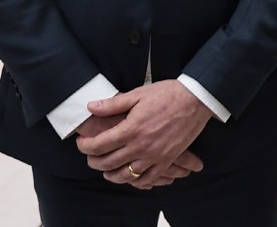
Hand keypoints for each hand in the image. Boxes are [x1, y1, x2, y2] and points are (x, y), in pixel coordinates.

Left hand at [75, 80, 211, 187]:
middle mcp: (141, 146)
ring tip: (106, 170)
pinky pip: (148, 179)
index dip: (85, 146)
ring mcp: (155, 155)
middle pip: (108, 163)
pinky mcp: (167, 159)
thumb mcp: (138, 94)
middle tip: (90, 156)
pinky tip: (130, 176)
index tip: (81, 142)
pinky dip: (136, 182)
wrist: (195, 99)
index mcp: (131, 129)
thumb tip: (91, 107)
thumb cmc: (167, 94)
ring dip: (111, 175)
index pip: (99, 145)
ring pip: (125, 176)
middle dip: (94, 161)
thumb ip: (113, 104)